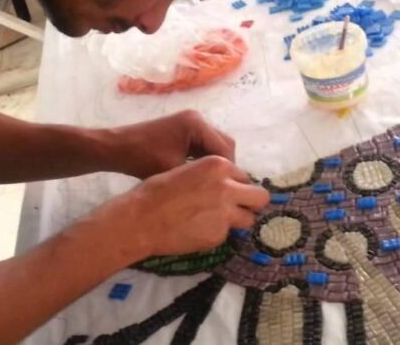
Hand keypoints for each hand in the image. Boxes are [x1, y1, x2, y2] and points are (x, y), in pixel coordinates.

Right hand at [90, 156, 268, 261]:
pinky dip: (217, 233)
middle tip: (241, 208)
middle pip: (260, 197)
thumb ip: (211, 177)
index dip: (237, 186)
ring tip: (218, 221)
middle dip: (252, 203)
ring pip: (249, 220)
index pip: (244, 176)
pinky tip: (197, 230)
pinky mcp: (218, 235)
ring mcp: (225, 213)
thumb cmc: (155, 191)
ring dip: (238, 220)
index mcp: (217, 165)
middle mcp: (227, 187)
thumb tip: (227, 185)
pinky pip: (227, 234)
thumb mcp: (186, 170)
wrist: (139, 219)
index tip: (230, 193)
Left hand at [96, 110, 234, 178]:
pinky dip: (204, 160)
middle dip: (224, 167)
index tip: (227, 192)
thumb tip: (219, 191)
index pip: (224, 149)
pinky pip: (203, 146)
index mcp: (196, 124)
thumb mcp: (172, 171)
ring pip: (214, 146)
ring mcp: (191, 123)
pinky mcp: (184, 130)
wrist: (116, 148)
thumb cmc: (142, 158)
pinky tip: (199, 176)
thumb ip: (198, 177)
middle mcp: (197, 119)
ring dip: (215, 164)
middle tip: (221, 188)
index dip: (228, 171)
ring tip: (212, 185)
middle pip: (224, 145)